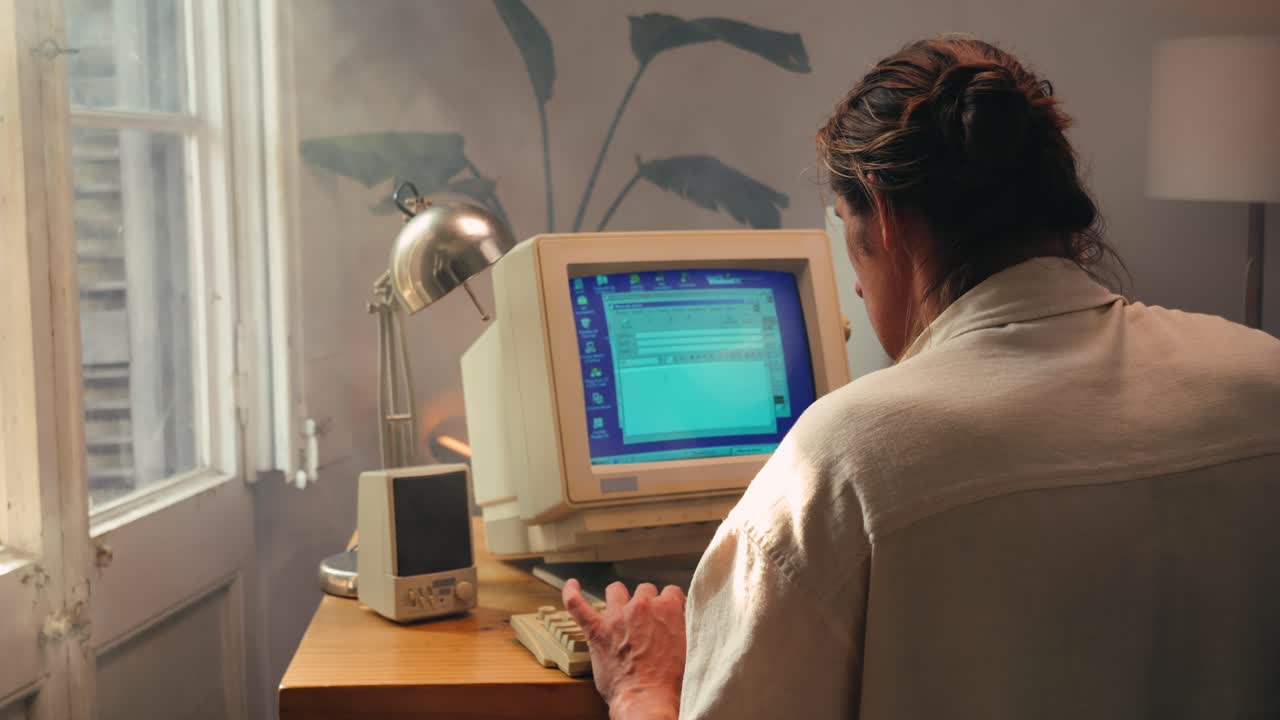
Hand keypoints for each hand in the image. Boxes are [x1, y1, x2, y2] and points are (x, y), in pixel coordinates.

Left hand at [563, 578, 685, 719]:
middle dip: (646, 604)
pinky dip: (572, 593)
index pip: (671, 592)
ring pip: (616, 590)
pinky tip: (572, 586)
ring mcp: (617, 616)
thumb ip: (685, 626)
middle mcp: (642, 606)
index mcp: (668, 609)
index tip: (667, 615)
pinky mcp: (597, 630)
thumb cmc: (670, 683)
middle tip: (646, 623)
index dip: (669, 604)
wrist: (648, 700)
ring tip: (619, 609)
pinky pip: (577, 605)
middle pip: (644, 590)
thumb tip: (681, 619)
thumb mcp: (690, 648)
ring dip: (619, 598)